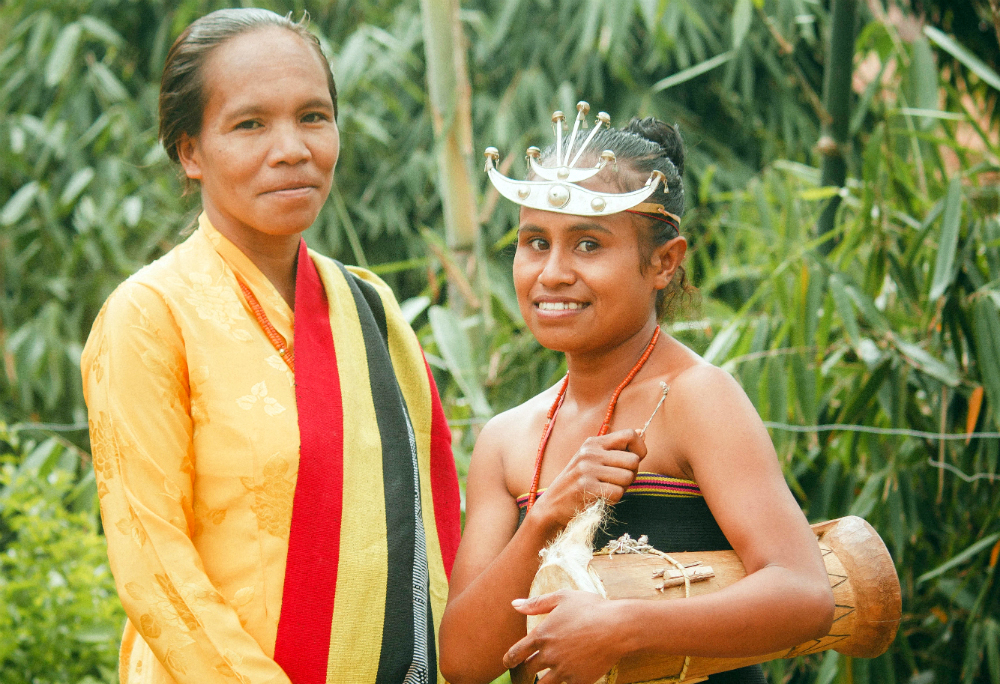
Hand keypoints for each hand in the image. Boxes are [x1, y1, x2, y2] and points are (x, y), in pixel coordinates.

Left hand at [503, 590, 628, 683]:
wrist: (618, 627)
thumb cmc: (591, 608)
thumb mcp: (563, 597)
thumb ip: (536, 603)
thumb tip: (514, 604)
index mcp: (541, 634)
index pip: (515, 654)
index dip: (508, 661)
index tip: (508, 663)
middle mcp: (549, 654)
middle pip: (527, 671)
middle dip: (524, 673)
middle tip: (525, 674)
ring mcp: (563, 670)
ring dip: (540, 683)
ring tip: (541, 682)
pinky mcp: (578, 681)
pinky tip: (564, 680)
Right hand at [532, 429, 645, 527]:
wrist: (552, 504)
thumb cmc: (579, 482)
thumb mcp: (593, 459)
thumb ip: (617, 448)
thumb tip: (644, 432)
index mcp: (593, 443)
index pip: (630, 435)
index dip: (640, 449)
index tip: (633, 462)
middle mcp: (590, 452)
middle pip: (633, 460)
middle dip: (632, 474)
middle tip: (617, 481)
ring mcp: (587, 469)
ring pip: (628, 478)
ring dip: (622, 488)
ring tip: (606, 489)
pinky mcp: (586, 487)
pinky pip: (618, 493)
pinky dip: (613, 499)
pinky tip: (601, 498)